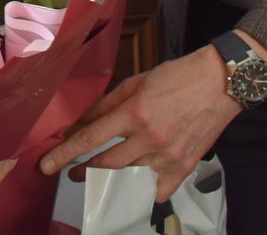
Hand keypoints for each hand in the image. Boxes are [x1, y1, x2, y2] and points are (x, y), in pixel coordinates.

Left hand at [37, 46, 240, 201]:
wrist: (220, 82)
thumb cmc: (177, 77)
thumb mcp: (135, 82)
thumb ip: (106, 104)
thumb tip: (82, 121)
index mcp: (134, 112)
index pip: (89, 139)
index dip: (63, 154)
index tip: (46, 165)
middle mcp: (150, 138)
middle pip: (105, 163)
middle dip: (83, 169)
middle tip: (72, 171)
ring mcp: (168, 155)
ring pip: (128, 176)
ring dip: (110, 177)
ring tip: (99, 173)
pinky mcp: (185, 166)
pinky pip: (158, 190)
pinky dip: (144, 190)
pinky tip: (134, 184)